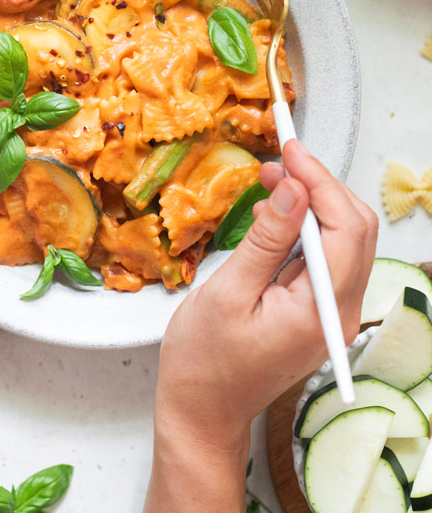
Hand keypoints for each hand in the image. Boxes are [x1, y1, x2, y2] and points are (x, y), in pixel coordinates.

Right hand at [144, 139, 377, 512]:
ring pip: (345, 240)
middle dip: (320, 185)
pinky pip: (325, 257)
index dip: (321, 180)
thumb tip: (294, 188)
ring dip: (313, 202)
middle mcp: (338, 312)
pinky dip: (306, 226)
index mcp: (320, 311)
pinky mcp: (317, 311)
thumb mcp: (227, 292)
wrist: (202, 411)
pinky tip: (277, 212)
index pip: (345, 229)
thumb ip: (266, 239)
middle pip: (355, 230)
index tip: (290, 147)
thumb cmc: (204, 361)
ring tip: (272, 179)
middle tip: (279, 159)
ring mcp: (331, 313)